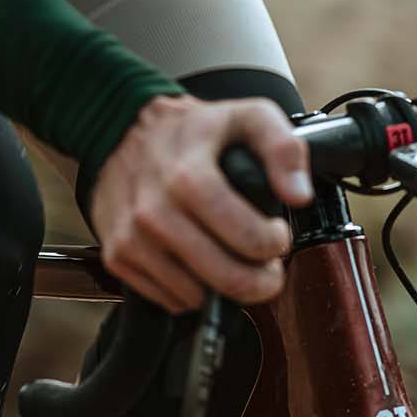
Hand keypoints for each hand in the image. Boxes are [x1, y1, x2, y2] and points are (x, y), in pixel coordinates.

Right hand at [90, 95, 314, 311]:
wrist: (119, 130)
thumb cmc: (190, 130)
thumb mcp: (245, 117)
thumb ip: (283, 148)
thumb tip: (299, 195)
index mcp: (188, 177)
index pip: (247, 238)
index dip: (273, 245)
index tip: (277, 236)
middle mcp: (154, 211)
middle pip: (226, 277)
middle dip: (260, 281)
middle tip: (267, 268)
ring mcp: (131, 237)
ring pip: (198, 296)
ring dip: (224, 286)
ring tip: (230, 259)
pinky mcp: (116, 255)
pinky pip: (169, 299)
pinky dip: (191, 291)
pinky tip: (197, 263)